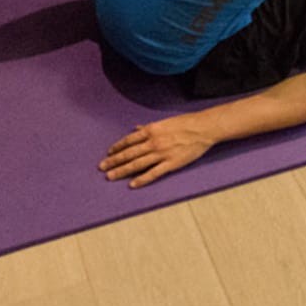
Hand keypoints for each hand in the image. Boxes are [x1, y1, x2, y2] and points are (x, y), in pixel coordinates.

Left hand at [99, 114, 214, 188]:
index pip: (129, 140)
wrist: (202, 128)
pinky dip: (141, 179)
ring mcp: (161, 154)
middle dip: (114, 161)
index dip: (117, 147)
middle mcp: (153, 142)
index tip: (109, 152)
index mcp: (151, 130)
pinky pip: (153, 173)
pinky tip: (132, 184)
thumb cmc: (185, 123)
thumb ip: (149, 127)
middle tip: (102, 167)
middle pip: (129, 153)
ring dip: (122, 170)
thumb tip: (136, 129)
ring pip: (137, 164)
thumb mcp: (164, 122)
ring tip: (111, 176)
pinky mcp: (171, 164)